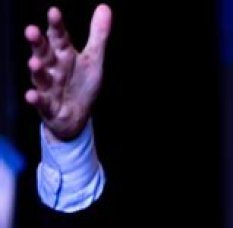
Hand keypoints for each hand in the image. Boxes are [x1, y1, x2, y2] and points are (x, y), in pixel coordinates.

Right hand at [24, 4, 111, 140]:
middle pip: (43, 52)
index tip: (54, 11)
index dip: (56, 25)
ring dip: (37, 69)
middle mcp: (52, 68)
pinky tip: (32, 95)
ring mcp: (48, 86)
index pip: (59, 36)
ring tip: (35, 62)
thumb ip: (98, 35)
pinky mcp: (47, 106)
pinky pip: (41, 102)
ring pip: (40, 76)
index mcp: (63, 54)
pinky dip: (36, 99)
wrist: (75, 116)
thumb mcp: (93, 59)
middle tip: (31, 30)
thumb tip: (105, 7)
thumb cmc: (80, 84)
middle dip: (37, 43)